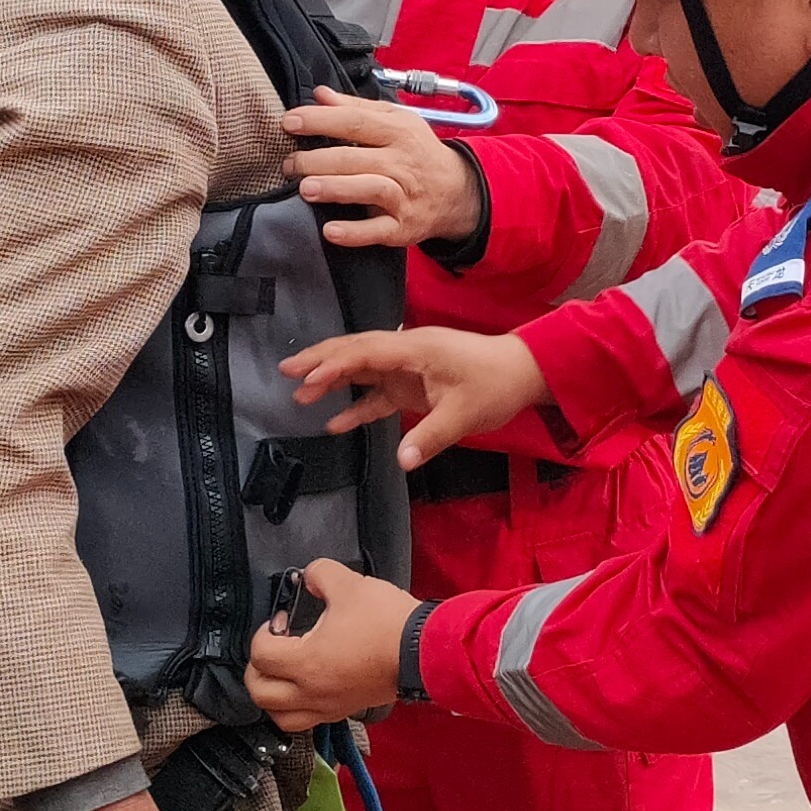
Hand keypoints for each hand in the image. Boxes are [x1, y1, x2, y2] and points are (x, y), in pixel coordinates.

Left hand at [246, 559, 418, 731]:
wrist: (426, 651)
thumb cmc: (388, 624)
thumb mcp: (350, 584)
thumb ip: (320, 575)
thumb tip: (310, 578)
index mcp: (307, 663)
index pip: (260, 655)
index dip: (263, 632)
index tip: (281, 621)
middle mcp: (312, 692)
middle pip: (260, 694)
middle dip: (257, 668)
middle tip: (272, 648)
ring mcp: (329, 706)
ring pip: (280, 717)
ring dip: (273, 696)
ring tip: (282, 675)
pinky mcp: (346, 710)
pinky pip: (307, 721)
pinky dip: (297, 708)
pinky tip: (307, 687)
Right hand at [281, 326, 549, 470]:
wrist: (524, 372)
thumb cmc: (496, 384)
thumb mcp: (464, 413)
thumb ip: (431, 437)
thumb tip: (402, 462)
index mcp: (416, 349)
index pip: (367, 351)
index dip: (335, 363)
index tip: (308, 376)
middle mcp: (406, 352)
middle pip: (356, 351)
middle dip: (320, 361)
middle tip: (286, 371)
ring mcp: (408, 368)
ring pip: (362, 369)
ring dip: (332, 381)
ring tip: (299, 394)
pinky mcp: (413, 385)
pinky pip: (378, 394)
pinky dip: (357, 405)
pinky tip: (334, 423)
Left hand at [282, 89, 484, 247]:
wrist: (457, 191)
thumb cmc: (416, 152)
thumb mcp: (394, 122)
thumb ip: (355, 108)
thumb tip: (319, 94)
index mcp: (397, 132)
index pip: (355, 122)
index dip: (320, 121)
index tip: (289, 122)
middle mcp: (401, 163)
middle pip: (356, 157)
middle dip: (317, 160)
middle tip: (289, 163)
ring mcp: (403, 197)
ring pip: (369, 189)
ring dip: (335, 189)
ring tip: (305, 189)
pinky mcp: (402, 227)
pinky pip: (378, 230)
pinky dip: (354, 233)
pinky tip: (330, 230)